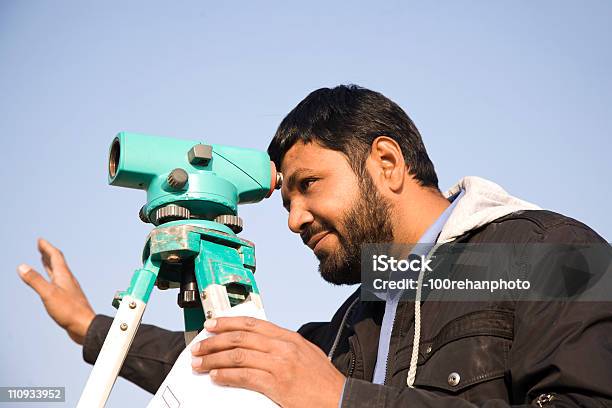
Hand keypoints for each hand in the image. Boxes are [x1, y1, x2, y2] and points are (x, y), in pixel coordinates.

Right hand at [17, 238, 95, 344]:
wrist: (85, 326)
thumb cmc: (69, 310)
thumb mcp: (48, 294)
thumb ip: (35, 280)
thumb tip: (21, 266)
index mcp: (64, 276)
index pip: (55, 257)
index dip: (47, 248)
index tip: (40, 240)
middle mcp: (67, 280)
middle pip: (58, 263)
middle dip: (48, 253)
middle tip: (40, 247)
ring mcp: (69, 289)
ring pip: (58, 272)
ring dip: (50, 264)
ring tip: (44, 260)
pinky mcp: (68, 298)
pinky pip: (59, 282)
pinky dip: (52, 277)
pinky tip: (51, 283)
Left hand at [191, 317, 344, 407]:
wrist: (340, 399)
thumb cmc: (323, 381)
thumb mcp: (305, 354)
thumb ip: (284, 347)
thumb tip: (260, 346)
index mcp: (289, 338)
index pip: (252, 324)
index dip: (228, 322)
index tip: (212, 325)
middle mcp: (282, 347)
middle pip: (240, 337)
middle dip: (215, 341)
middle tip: (199, 347)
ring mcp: (280, 364)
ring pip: (238, 355)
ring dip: (214, 359)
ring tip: (200, 364)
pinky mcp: (277, 383)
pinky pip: (245, 376)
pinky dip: (226, 375)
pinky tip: (216, 377)